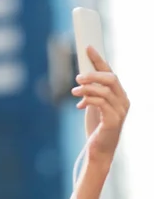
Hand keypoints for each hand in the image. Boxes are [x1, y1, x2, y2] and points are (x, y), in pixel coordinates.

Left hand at [71, 46, 129, 166]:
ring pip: (105, 90)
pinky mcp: (114, 121)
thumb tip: (82, 78)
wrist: (98, 150)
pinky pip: (101, 103)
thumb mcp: (93, 106)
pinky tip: (80, 104)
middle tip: (77, 77)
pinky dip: (89, 100)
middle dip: (93, 74)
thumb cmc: (96, 127)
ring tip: (74, 91)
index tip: (88, 48)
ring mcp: (120, 111)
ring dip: (87, 88)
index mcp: (119, 95)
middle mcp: (123, 101)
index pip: (110, 72)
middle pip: (111, 78)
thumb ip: (91, 92)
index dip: (99, 60)